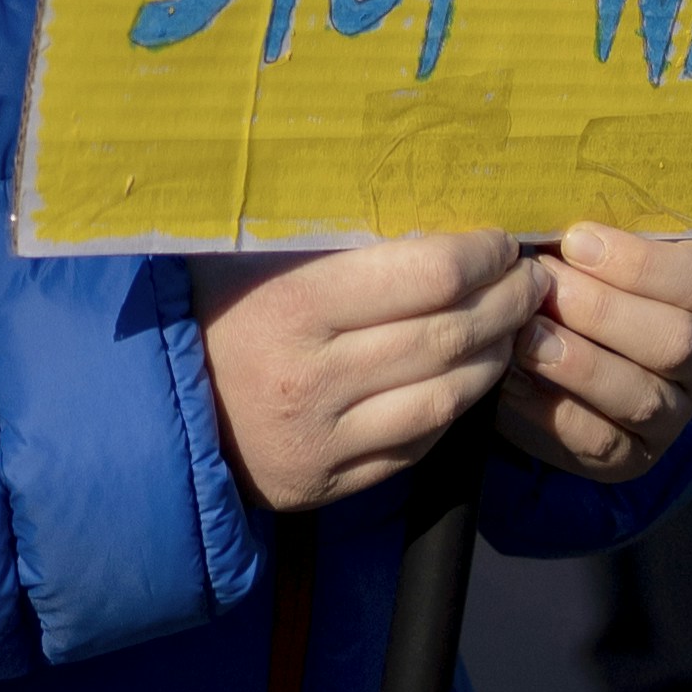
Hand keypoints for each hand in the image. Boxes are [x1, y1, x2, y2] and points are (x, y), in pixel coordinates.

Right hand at [190, 234, 548, 512]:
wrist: (160, 404)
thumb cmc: (212, 307)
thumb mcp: (255, 252)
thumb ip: (330, 233)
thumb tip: (427, 206)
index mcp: (294, 307)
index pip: (424, 276)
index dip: (479, 255)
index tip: (500, 240)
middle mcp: (314, 379)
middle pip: (446, 338)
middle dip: (505, 304)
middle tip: (530, 280)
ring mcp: (325, 441)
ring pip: (445, 399)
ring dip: (494, 358)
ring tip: (512, 326)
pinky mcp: (330, 485)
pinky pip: (418, 447)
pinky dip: (455, 409)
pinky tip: (467, 377)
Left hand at [492, 223, 691, 481]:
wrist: (581, 340)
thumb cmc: (589, 270)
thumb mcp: (600, 242)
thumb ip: (588, 232)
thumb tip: (543, 211)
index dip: (638, 262)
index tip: (574, 240)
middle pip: (674, 342)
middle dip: (601, 312)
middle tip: (543, 287)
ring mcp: (675, 413)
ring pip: (641, 397)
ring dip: (578, 363)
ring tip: (525, 334)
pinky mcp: (634, 455)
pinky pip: (601, 443)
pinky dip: (552, 412)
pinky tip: (514, 380)